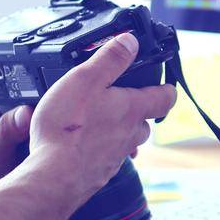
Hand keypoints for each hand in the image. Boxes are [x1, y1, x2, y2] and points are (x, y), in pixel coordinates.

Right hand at [20, 33, 176, 217]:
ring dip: (115, 131)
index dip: (166, 88)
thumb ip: (110, 59)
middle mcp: (129, 135)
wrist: (52, 177)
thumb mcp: (85, 79)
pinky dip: (97, 149)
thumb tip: (131, 41)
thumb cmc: (67, 128)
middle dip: (135, 110)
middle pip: (143, 121)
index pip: (165, 98)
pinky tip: (79, 146)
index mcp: (132, 109)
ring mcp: (114, 157)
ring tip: (94, 122)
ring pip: (125, 141)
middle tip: (118, 99)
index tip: (163, 83)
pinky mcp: (98, 174)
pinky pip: (105, 158)